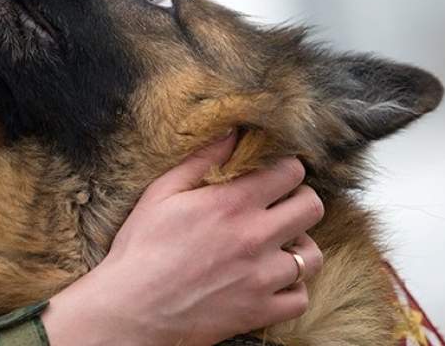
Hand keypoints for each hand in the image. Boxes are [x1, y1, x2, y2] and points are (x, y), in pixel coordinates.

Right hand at [40, 131, 324, 345]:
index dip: (285, 166)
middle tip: (280, 204)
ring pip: (312, 255)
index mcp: (232, 203)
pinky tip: (271, 279)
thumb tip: (230, 132)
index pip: (289, 171)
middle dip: (299, 199)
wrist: (132, 310)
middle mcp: (256, 237)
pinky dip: (291, 288)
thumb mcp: (162, 193)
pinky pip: (300, 298)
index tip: (273, 172)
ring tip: (278, 244)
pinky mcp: (261, 310)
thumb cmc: (141, 249)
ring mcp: (262, 277)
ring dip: (300, 246)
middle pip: (312, 207)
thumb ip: (200, 160)